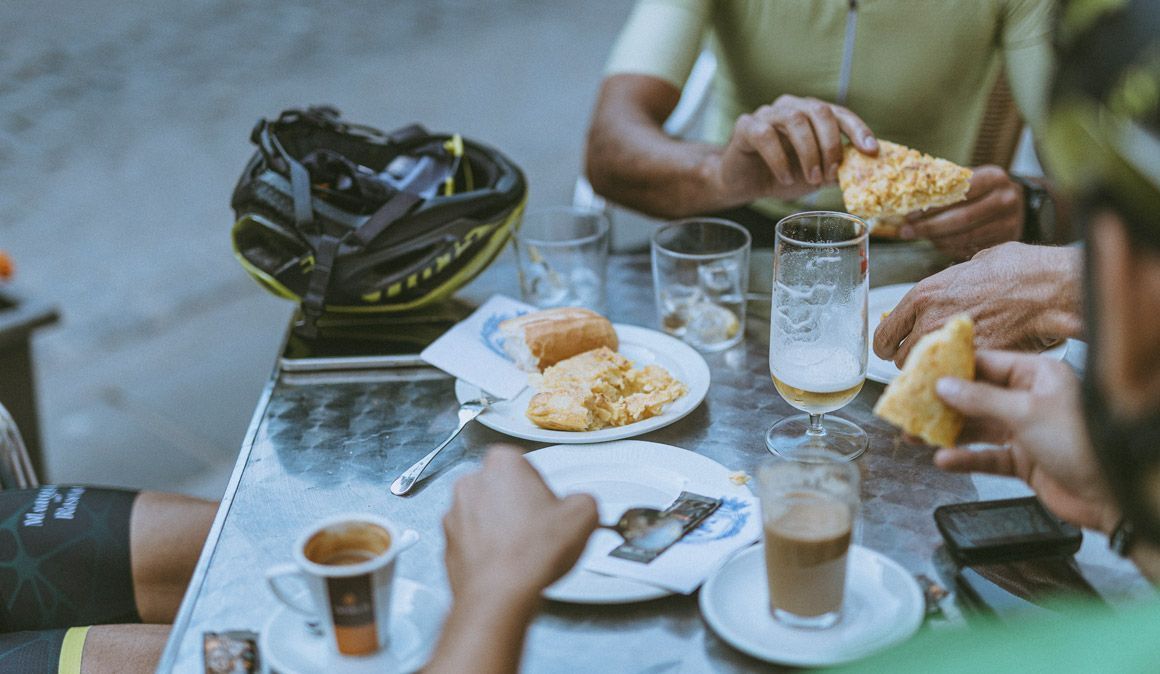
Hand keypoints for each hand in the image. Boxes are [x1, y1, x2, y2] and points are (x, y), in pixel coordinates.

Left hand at [442, 446, 597, 605]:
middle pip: (501, 487)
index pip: (524, 463)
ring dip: (500, 526)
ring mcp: (455, 514)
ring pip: (484, 513)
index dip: (540, 485)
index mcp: (502, 464)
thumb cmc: (531, 553)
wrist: (499, 594)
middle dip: (518, 504)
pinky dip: (487, 549)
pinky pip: (472, 540)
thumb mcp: (583, 516)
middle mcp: (471, 483)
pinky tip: (508, 564)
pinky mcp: (448, 543)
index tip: (549, 503)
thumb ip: (584, 500)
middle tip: (539, 526)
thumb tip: (582, 505)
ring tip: (524, 549)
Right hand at [715, 95, 877, 203]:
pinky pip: (766, 136)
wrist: (743, 183)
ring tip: (812, 179)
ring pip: (795, 120)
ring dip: (809, 152)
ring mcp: (768, 113)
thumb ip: (834, 169)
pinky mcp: (746, 126)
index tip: (871, 151)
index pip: (839, 114)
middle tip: (831, 173)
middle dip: (831, 144)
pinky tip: (785, 178)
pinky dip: (780, 159)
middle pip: (819, 111)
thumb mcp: (814, 175)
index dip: (858, 130)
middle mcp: (792, 107)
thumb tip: (861, 172)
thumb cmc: (781, 174)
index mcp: (812, 114)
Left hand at [873, 242, 1082, 366]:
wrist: (1048, 288)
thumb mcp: (971, 265)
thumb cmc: (1018, 270)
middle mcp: (928, 322)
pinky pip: (953, 379)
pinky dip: (957, 381)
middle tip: (925, 361)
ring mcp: (949, 345)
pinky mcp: (972, 362)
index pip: (884, 334)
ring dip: (931, 373)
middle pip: (899, 359)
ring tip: (946, 367)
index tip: (894, 348)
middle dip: (910, 362)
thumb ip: (948, 285)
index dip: (888, 345)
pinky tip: (967, 374)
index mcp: (922, 296)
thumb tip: (947, 291)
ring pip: (923, 373)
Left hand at [902, 166, 1023, 259]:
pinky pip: (972, 248)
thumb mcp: (970, 178)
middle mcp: (1005, 199)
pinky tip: (937, 243)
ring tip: (919, 237)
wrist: (1015, 202)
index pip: (958, 193)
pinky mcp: (1006, 241)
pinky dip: (950, 248)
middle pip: (961, 218)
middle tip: (906, 231)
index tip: (909, 214)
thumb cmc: (982, 189)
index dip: (932, 206)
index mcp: (994, 178)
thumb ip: (945, 186)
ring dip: (937, 240)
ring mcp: (1009, 222)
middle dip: (929, 227)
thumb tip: (907, 198)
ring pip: (966, 237)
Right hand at [933, 351, 1117, 532]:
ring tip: (916, 436)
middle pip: (976, 396)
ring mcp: (1026, 430)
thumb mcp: (1025, 413)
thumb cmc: (1082, 443)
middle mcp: (1030, 399)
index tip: (922, 372)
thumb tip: (944, 386)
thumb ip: (980, 400)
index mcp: (1038, 375)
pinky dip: (965, 459)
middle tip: (912, 406)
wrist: (1112, 495)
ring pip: (977, 428)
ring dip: (948, 433)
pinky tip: (944, 459)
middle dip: (943, 404)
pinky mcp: (1023, 460)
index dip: (953, 369)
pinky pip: (986, 456)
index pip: (987, 364)